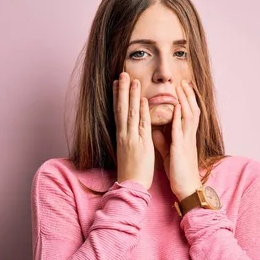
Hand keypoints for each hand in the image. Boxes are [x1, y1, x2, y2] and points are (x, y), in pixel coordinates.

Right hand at [114, 72, 154, 189]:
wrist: (131, 185)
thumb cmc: (131, 171)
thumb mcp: (128, 151)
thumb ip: (130, 138)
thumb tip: (131, 129)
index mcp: (121, 136)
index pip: (118, 112)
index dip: (117, 96)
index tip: (116, 83)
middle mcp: (124, 134)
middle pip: (122, 108)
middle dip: (122, 90)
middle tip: (122, 74)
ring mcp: (132, 138)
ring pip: (132, 113)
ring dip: (132, 96)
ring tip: (132, 80)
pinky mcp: (141, 144)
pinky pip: (142, 125)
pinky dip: (143, 112)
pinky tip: (143, 100)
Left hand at [152, 79, 202, 200]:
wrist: (186, 188)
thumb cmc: (178, 172)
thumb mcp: (169, 153)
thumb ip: (162, 141)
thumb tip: (154, 131)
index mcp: (185, 137)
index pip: (187, 114)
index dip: (186, 101)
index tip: (181, 88)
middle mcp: (188, 137)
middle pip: (191, 110)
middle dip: (188, 95)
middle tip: (184, 81)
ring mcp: (186, 141)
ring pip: (189, 116)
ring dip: (185, 100)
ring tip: (181, 87)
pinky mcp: (181, 149)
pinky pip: (180, 130)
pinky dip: (179, 117)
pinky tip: (177, 107)